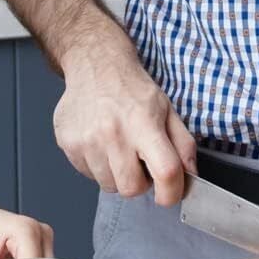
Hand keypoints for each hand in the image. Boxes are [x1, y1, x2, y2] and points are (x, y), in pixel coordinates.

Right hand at [53, 34, 196, 206]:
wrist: (95, 65)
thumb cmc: (131, 88)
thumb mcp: (167, 109)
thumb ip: (183, 144)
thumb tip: (191, 174)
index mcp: (144, 123)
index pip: (165, 172)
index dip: (171, 193)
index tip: (169, 194)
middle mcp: (113, 133)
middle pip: (132, 188)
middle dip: (139, 182)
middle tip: (138, 161)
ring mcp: (87, 140)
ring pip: (108, 185)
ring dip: (116, 174)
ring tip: (117, 148)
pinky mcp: (68, 143)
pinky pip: (87, 174)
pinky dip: (97, 166)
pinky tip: (100, 143)